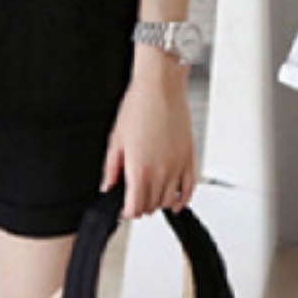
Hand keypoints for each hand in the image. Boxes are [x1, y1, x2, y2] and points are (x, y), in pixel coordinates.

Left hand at [101, 45, 195, 219]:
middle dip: (141, 206)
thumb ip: (111, 167)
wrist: (160, 86)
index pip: (134, 207)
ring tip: (151, 194)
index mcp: (139, 168)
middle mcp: (160, 171)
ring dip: (159, 202)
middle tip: (134, 197)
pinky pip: (189, 188)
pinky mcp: (189, 157)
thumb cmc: (139, 105)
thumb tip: (108, 185)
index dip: (126, 212)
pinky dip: (183, 200)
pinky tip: (176, 202)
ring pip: (169, 200)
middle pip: (151, 206)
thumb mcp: (116, 139)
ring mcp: (177, 165)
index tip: (123, 208)